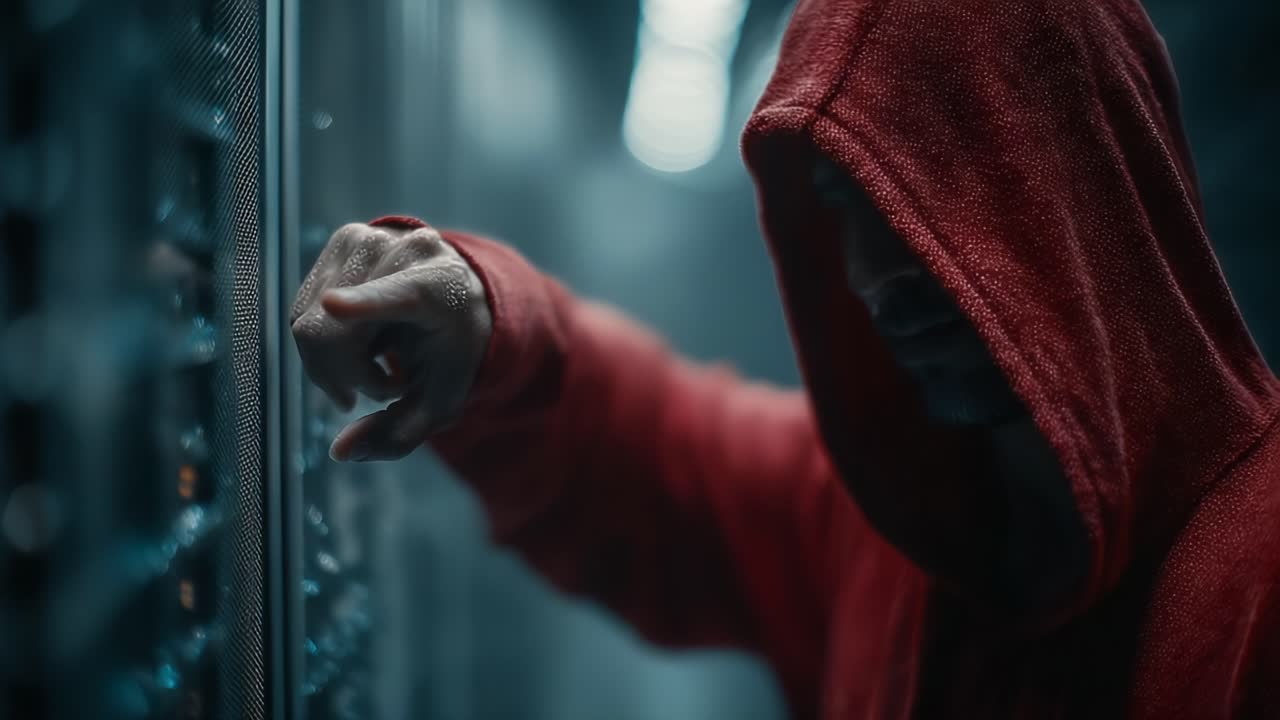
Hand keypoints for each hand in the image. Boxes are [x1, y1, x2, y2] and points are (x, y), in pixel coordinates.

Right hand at [290, 222, 491, 461]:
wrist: (459, 296)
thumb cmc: (451, 353)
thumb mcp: (440, 403)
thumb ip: (399, 436)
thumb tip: (340, 451)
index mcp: (443, 290)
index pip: (401, 297)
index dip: (366, 304)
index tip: (334, 306)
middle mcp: (408, 253)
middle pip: (331, 329)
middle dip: (344, 375)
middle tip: (382, 386)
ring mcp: (372, 238)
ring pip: (308, 319)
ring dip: (332, 360)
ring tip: (375, 359)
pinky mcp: (344, 238)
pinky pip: (301, 308)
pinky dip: (321, 339)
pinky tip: (357, 337)